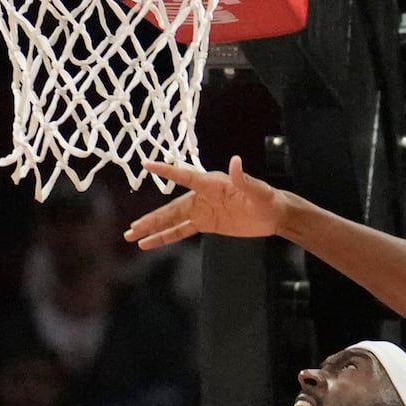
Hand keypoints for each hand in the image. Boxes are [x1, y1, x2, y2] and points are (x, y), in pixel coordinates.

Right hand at [126, 156, 284, 249]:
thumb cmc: (266, 198)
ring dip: (152, 228)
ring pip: (171, 220)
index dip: (167, 171)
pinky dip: (165, 237)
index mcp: (212, 184)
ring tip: (132, 235)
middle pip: (171, 207)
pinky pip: (181, 231)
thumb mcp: (257, 190)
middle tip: (132, 226)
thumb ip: (243, 179)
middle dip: (151, 218)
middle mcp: (202, 196)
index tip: (147, 164)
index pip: (186, 176)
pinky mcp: (205, 224)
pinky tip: (149, 243)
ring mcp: (201, 211)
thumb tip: (235, 161)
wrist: (273, 215)